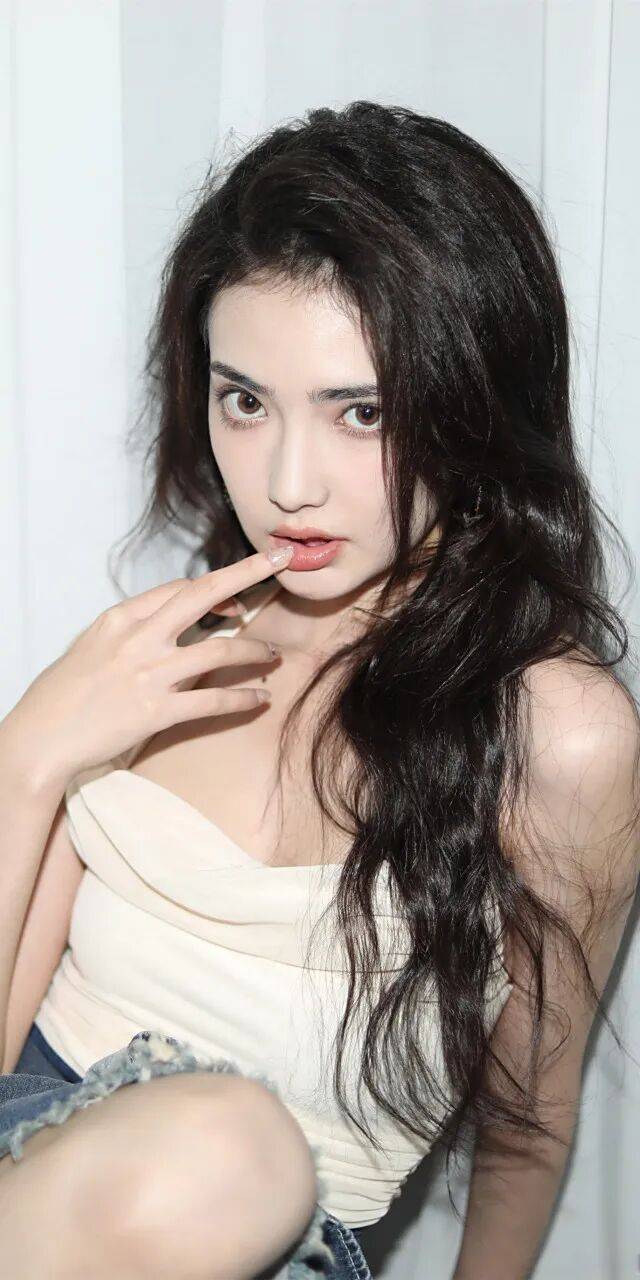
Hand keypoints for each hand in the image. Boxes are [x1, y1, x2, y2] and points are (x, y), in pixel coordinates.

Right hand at [7, 546, 293, 789]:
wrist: (42, 737)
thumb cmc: (63, 693)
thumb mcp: (91, 645)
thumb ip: (130, 630)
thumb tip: (164, 622)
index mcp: (121, 618)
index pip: (179, 589)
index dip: (216, 589)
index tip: (236, 602)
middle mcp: (138, 638)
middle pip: (203, 595)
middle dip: (247, 573)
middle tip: (281, 561)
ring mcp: (149, 674)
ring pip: (220, 651)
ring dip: (254, 651)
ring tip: (273, 656)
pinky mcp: (157, 712)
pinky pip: (214, 701)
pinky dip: (243, 698)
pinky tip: (260, 699)